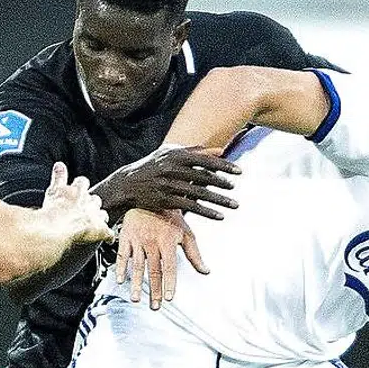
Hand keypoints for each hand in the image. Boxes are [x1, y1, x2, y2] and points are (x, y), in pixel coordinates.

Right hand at [43, 162, 113, 243]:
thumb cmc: (53, 209)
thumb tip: (60, 164)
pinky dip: (108, 236)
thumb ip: (58, 176)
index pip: (82, 183)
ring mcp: (95, 216)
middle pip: (95, 199)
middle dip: (91, 203)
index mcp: (77, 191)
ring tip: (95, 223)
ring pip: (103, 214)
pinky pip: (108, 233)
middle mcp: (89, 202)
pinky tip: (108, 238)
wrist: (57, 226)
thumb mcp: (54, 189)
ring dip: (99, 218)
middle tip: (84, 209)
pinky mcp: (100, 230)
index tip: (77, 189)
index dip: (80, 187)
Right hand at [97, 146, 240, 221]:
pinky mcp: (165, 201)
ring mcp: (168, 185)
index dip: (224, 166)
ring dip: (219, 200)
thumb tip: (222, 151)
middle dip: (222, 183)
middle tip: (235, 188)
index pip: (205, 160)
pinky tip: (220, 216)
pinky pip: (190, 207)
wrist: (128, 183)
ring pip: (199, 194)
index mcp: (176, 155)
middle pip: (204, 176)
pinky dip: (207, 212)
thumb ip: (197, 151)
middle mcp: (172, 169)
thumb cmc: (154, 165)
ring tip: (234, 205)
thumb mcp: (171, 153)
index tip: (239, 171)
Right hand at [115, 208, 208, 309]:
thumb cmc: (170, 217)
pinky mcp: (126, 237)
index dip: (169, 283)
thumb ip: (194, 254)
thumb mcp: (186, 233)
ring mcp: (137, 240)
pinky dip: (120, 268)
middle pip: (153, 271)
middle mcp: (152, 242)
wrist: (151, 197)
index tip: (169, 298)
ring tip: (136, 299)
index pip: (169, 267)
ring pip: (137, 266)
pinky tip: (121, 280)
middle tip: (155, 307)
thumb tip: (206, 271)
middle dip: (154, 291)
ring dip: (136, 284)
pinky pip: (122, 255)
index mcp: (168, 242)